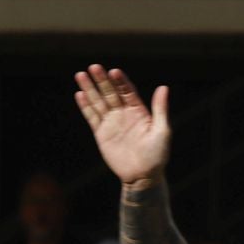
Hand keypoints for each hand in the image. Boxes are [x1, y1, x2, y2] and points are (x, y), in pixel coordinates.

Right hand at [74, 64, 170, 186]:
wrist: (142, 177)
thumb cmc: (156, 156)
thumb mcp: (162, 131)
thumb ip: (160, 109)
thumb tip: (163, 87)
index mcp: (138, 111)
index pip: (127, 91)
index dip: (120, 81)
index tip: (114, 72)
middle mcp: (123, 114)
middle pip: (110, 92)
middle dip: (102, 80)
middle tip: (94, 67)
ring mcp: (111, 123)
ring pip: (98, 102)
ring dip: (90, 89)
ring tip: (81, 75)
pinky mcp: (101, 134)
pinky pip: (92, 117)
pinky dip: (86, 107)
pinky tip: (80, 95)